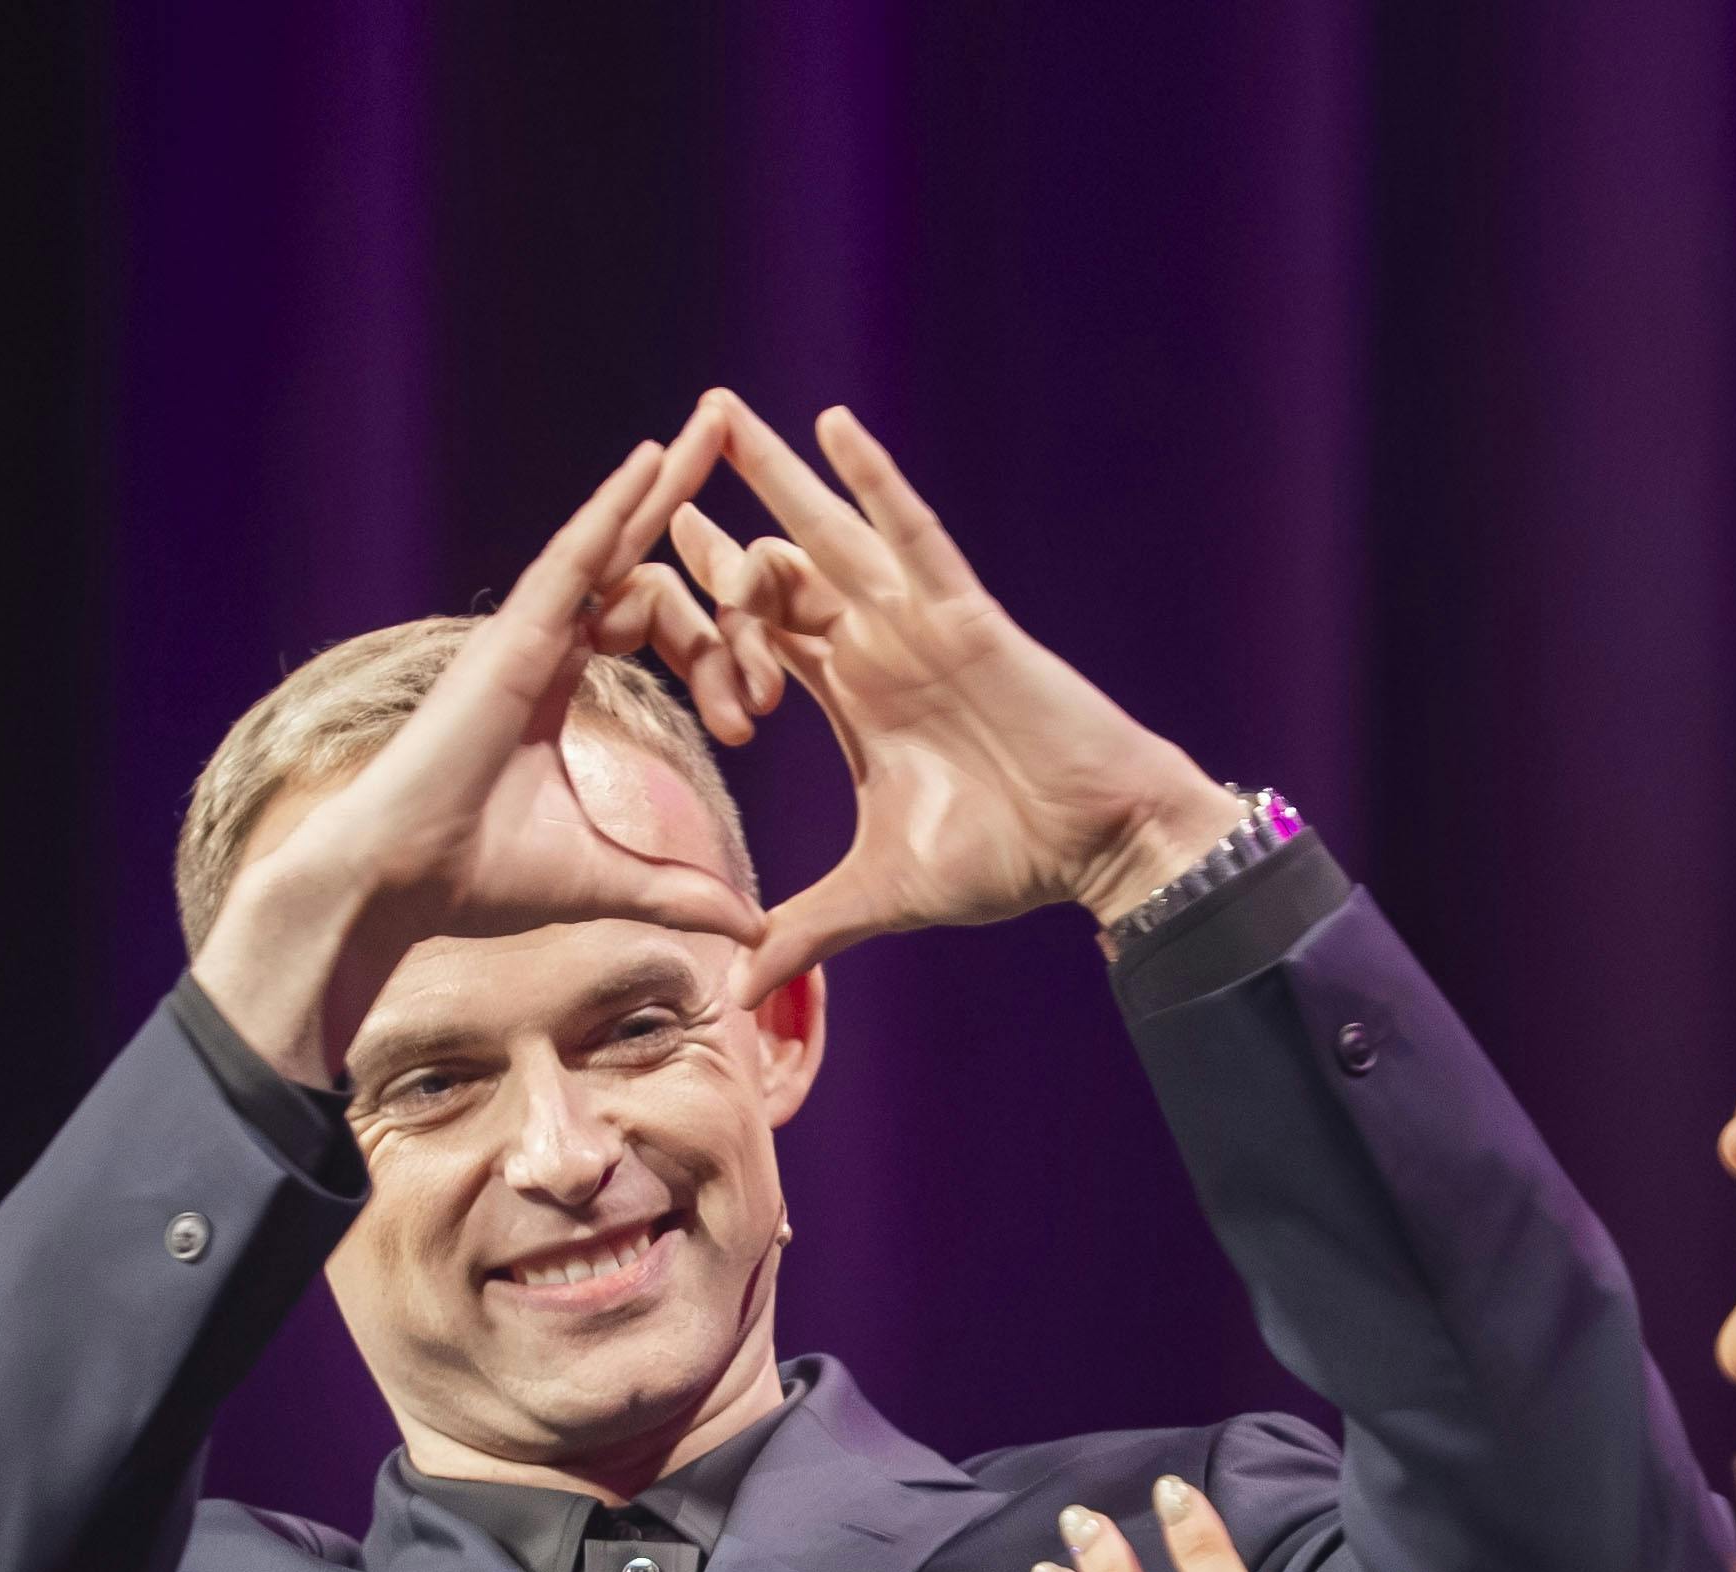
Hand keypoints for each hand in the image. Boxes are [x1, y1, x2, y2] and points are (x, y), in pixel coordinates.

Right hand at [190, 412, 764, 1083]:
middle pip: (635, 567)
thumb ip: (683, 895)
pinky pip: (574, 556)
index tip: (763, 708)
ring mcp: (527, 632)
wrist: (400, 880)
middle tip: (753, 475)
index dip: (715, 649)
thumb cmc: (480, 878)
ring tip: (720, 424)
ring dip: (665, 485)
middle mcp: (545, 644)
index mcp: (561, 684)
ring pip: (609, 541)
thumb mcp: (611, 881)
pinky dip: (614, 506)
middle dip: (692, 525)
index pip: (650, 629)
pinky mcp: (514, 635)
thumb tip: (754, 934)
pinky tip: (657, 458)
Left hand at [673, 391, 1240, 999]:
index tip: (638, 590)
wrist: (1097, 847)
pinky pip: (915, 535)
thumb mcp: (880, 896)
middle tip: (653, 485)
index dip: (703, 610)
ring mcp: (922, 624)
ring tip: (717, 415)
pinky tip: (832, 426)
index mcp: (855, 697)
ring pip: (834, 534)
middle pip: (782, 569)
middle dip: (720, 528)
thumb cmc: (1007, 860)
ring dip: (777, 476)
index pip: (761, 635)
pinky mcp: (968, 617)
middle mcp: (880, 647)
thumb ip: (806, 930)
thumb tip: (738, 992)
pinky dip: (875, 481)